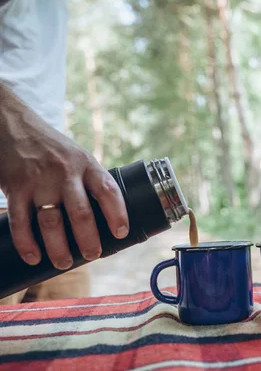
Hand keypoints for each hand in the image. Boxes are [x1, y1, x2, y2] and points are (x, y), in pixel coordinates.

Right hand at [0, 85, 129, 268]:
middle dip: (88, 239)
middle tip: (92, 255)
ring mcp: (39, 181)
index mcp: (87, 165)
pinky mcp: (15, 187)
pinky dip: (27, 243)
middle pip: (81, 212)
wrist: (12, 124)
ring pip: (51, 221)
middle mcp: (65, 172)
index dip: (118, 213)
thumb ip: (89, 181)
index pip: (108, 190)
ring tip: (63, 264)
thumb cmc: (52, 147)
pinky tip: (33, 257)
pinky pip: (21, 221)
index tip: (121, 233)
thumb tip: (107, 216)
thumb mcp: (78, 156)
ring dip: (58, 247)